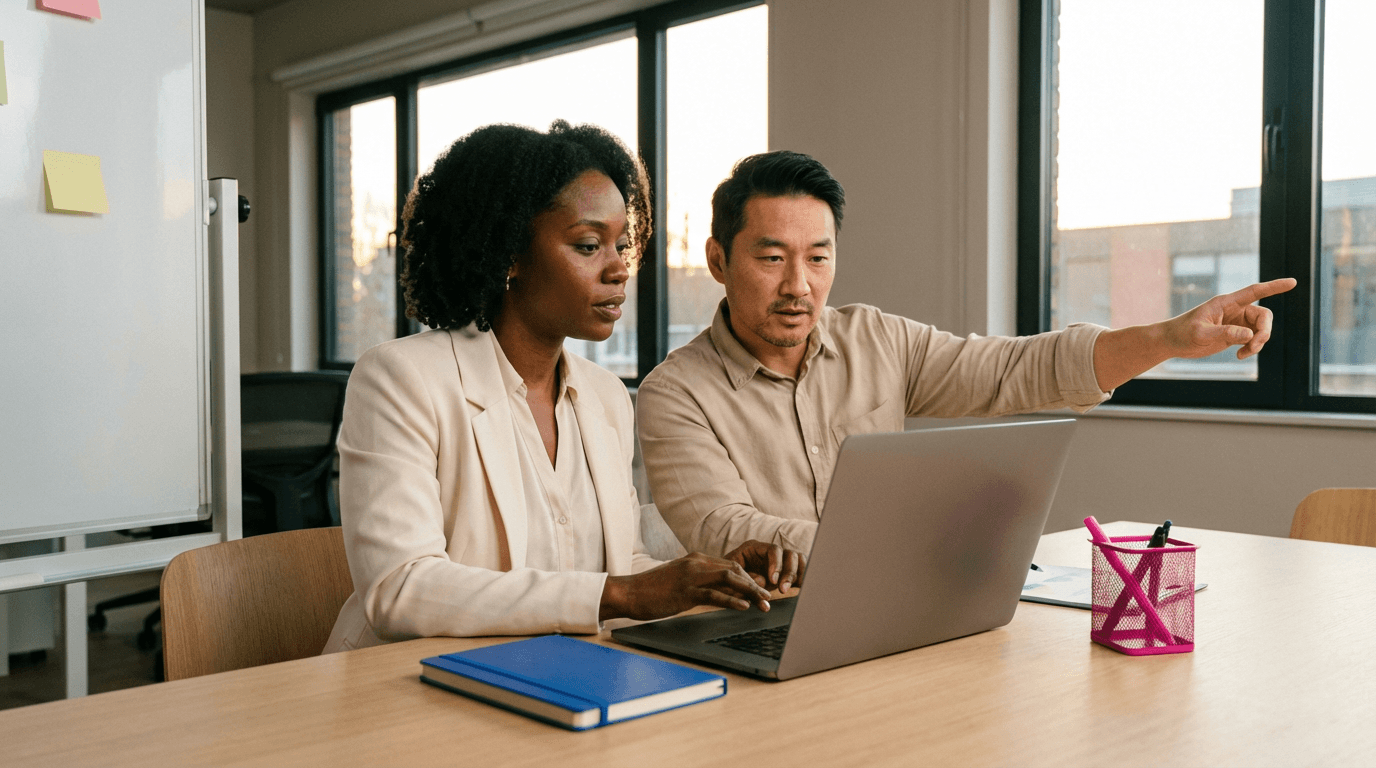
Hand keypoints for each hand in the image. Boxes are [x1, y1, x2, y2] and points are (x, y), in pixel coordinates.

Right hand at [599, 552, 772, 621]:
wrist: (629, 592)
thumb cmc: (652, 590)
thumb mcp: (679, 581)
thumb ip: (699, 582)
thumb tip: (719, 593)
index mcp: (696, 559)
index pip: (731, 565)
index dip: (749, 578)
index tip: (760, 590)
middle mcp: (696, 563)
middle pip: (735, 570)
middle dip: (755, 584)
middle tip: (768, 599)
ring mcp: (691, 576)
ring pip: (729, 579)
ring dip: (750, 592)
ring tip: (764, 604)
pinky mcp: (685, 591)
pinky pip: (713, 594)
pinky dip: (732, 600)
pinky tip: (743, 606)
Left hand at [724, 540, 805, 593]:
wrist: (720, 585)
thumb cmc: (724, 578)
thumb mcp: (730, 576)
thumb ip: (746, 577)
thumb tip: (763, 581)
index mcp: (755, 548)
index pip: (774, 549)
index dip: (776, 564)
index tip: (773, 581)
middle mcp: (770, 553)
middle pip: (790, 554)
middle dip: (789, 572)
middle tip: (783, 589)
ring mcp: (780, 562)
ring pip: (799, 561)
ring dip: (797, 576)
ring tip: (793, 590)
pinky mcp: (785, 573)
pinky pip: (801, 570)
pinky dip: (802, 579)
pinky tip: (800, 590)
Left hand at [1161, 277, 1295, 359]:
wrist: (1172, 342)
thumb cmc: (1182, 333)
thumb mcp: (1201, 334)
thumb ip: (1225, 334)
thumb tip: (1249, 336)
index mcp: (1226, 303)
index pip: (1255, 291)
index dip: (1274, 287)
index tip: (1293, 282)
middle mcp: (1234, 310)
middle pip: (1264, 316)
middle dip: (1265, 331)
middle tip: (1254, 346)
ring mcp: (1236, 323)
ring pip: (1261, 329)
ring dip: (1259, 342)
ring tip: (1244, 353)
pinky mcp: (1234, 335)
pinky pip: (1253, 339)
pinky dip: (1252, 348)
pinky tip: (1239, 356)